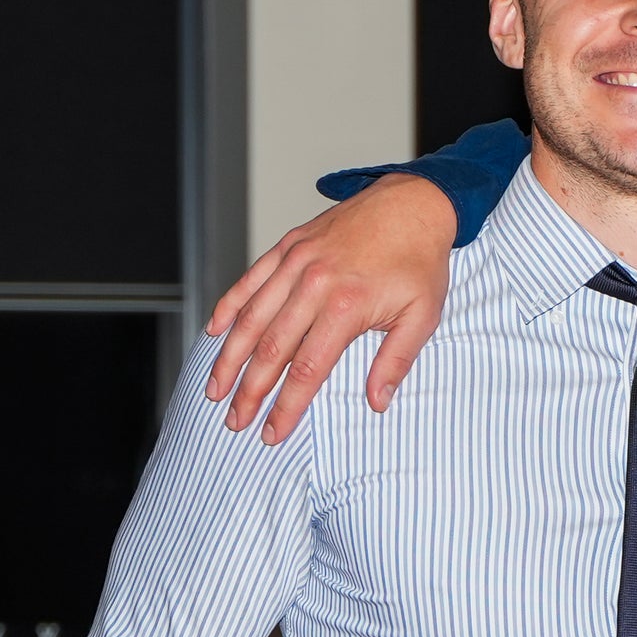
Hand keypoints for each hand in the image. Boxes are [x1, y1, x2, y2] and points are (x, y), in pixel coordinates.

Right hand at [203, 176, 457, 442]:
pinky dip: (229, 306)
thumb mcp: (422, 315)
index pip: (307, 369)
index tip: (272, 433)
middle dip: (249, 392)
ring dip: (229, 357)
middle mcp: (314, 283)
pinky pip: (250, 279)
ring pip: (251, 316)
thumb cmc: (419, 261)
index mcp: (347, 305)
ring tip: (215, 388)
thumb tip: (377, 403)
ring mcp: (296, 262)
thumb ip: (396, 361)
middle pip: (270, 348)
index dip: (286, 405)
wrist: (413, 203)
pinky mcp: (288, 246)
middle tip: (235, 422)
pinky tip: (214, 332)